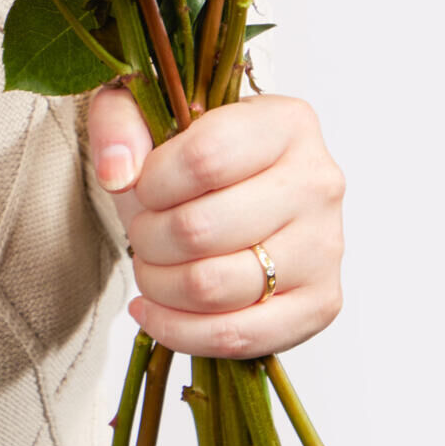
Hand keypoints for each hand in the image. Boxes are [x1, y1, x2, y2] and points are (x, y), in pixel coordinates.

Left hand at [87, 83, 345, 357]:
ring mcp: (325, 248)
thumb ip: (120, 121)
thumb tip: (119, 174)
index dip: (153, 182)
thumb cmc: (194, 151)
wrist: (238, 190)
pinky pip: (239, 336)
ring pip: (215, 287)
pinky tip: (153, 310)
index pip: (206, 159)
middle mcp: (318, 182)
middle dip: (148, 238)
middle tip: (141, 231)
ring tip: (149, 266)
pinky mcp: (321, 303)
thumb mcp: (147, 109)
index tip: (140, 187)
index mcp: (287, 122)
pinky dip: (180, 332)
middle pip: (203, 229)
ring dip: (159, 284)